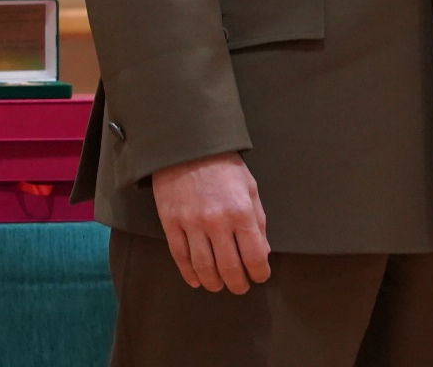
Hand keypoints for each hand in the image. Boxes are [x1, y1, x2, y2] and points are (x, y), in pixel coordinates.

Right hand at [150, 152, 271, 293]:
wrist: (187, 144)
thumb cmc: (223, 165)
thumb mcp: (249, 187)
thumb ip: (257, 221)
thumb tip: (261, 252)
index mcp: (241, 211)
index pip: (254, 256)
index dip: (259, 273)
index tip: (259, 276)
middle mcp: (217, 221)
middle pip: (229, 267)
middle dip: (237, 283)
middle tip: (240, 287)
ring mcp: (192, 223)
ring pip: (204, 267)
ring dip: (214, 283)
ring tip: (219, 285)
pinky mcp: (171, 223)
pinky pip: (180, 257)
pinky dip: (189, 274)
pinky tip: (197, 280)